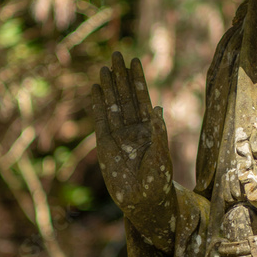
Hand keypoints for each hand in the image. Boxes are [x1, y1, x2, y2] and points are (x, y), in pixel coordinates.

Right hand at [91, 52, 175, 250]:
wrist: (142, 201)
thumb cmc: (157, 181)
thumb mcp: (161, 154)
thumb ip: (157, 132)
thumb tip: (156, 108)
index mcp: (150, 128)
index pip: (143, 98)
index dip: (138, 80)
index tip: (135, 60)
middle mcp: (134, 128)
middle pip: (126, 96)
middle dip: (122, 76)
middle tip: (117, 54)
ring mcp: (119, 135)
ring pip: (113, 105)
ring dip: (109, 87)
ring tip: (105, 68)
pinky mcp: (104, 145)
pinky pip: (100, 121)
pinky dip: (98, 106)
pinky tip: (95, 90)